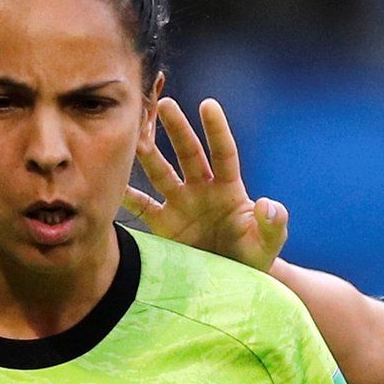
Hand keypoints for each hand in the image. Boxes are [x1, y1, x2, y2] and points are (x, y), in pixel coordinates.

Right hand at [125, 96, 288, 270]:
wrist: (233, 280)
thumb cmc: (255, 255)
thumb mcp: (270, 242)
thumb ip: (274, 224)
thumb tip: (268, 206)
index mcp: (230, 188)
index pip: (224, 153)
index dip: (216, 130)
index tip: (208, 105)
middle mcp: (202, 189)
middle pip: (188, 153)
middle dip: (177, 129)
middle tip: (164, 104)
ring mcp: (180, 204)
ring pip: (161, 172)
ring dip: (148, 155)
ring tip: (133, 135)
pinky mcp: (164, 224)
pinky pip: (141, 206)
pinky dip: (125, 195)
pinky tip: (110, 181)